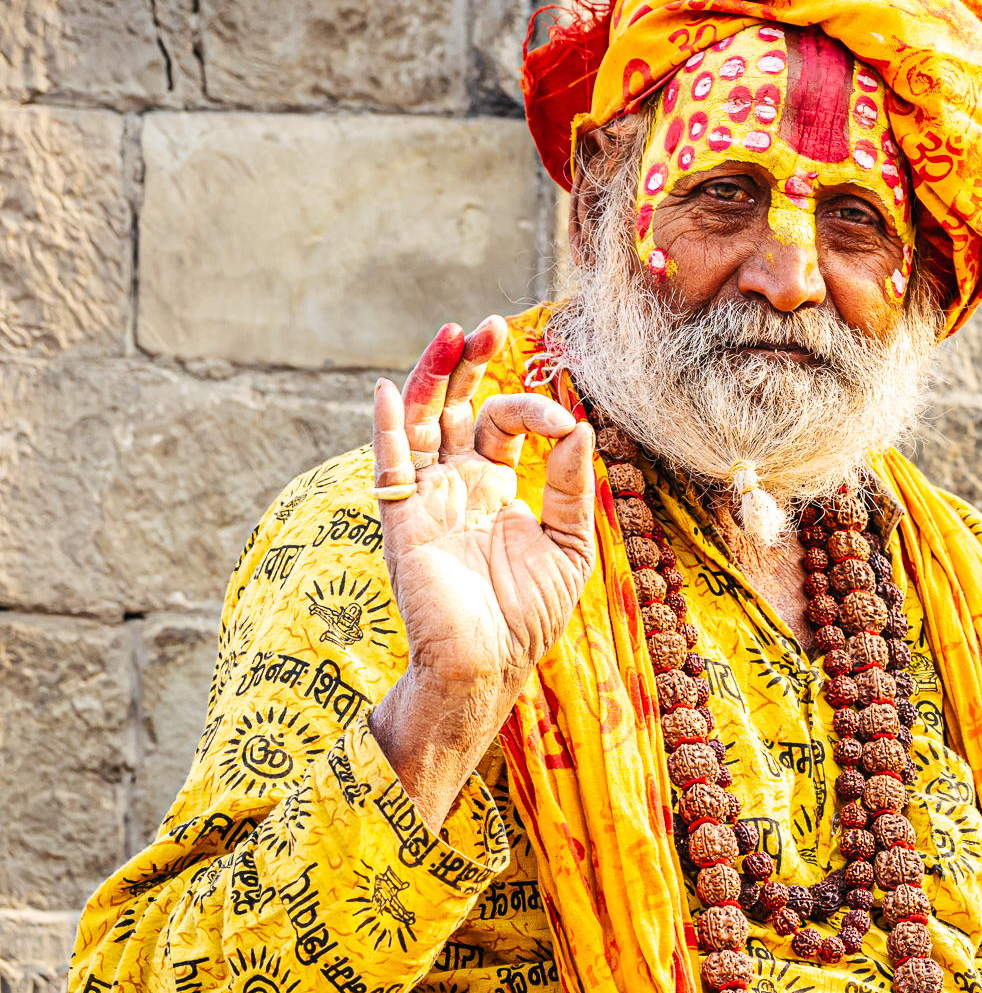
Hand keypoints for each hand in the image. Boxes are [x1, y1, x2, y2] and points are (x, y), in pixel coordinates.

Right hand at [366, 319, 596, 826]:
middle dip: (470, 366)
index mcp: (493, 486)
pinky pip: (389, 469)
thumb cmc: (528, 614)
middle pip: (454, 407)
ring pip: (420, 424)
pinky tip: (393, 392)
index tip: (565, 421)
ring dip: (434, 378)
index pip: (503, 422)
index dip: (532, 407)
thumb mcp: (569, 545)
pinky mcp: (404, 523)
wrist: (492, 666)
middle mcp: (455, 484)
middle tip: (489, 326)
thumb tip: (581, 428)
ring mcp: (426, 499)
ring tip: (453, 335)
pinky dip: (389, 430)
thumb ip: (571, 487)